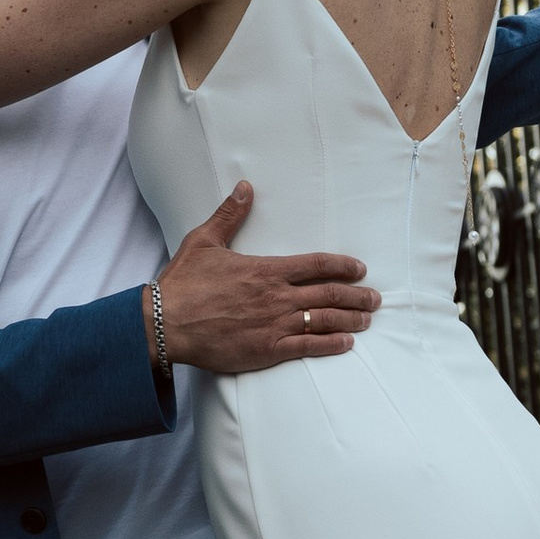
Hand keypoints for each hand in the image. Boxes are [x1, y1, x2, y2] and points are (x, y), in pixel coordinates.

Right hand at [157, 186, 377, 372]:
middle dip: (358, 296)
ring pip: (325, 321)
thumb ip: (228, 216)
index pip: (317, 265)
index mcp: (266, 270)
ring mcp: (274, 325)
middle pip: (330, 294)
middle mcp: (277, 297)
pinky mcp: (267, 350)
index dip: (343, 266)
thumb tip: (244, 188)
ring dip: (351, 319)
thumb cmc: (183, 283)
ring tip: (367, 318)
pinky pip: (308, 347)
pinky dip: (332, 344)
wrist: (165, 323)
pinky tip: (348, 343)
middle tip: (374, 298)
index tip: (359, 269)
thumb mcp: (204, 241)